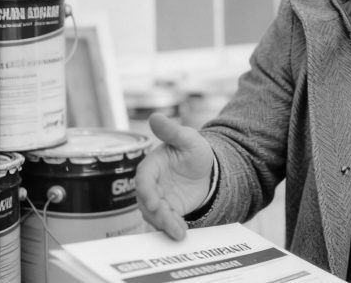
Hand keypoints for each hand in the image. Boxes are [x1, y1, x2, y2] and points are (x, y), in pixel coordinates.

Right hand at [135, 113, 214, 239]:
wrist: (207, 169)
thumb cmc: (193, 150)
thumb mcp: (187, 138)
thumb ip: (171, 131)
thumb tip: (155, 116)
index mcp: (152, 165)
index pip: (144, 179)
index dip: (147, 191)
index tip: (155, 201)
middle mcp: (151, 185)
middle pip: (146, 201)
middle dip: (156, 212)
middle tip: (169, 220)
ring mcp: (158, 199)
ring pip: (154, 215)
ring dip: (165, 224)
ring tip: (178, 232)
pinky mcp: (168, 211)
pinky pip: (166, 222)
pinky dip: (172, 228)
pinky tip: (181, 233)